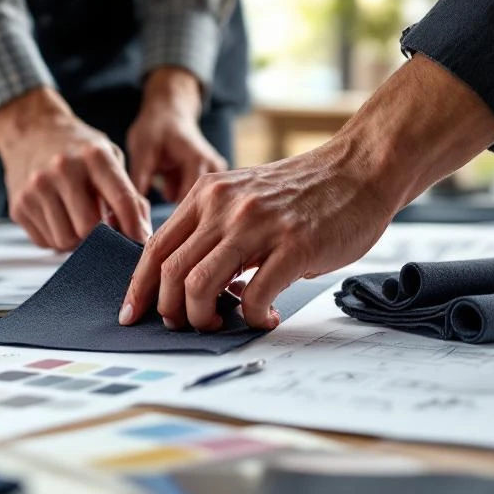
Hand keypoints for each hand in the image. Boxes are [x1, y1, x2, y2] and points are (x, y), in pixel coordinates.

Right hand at [0, 87, 150, 250]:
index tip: (139, 240)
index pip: (122, 199)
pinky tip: (57, 219)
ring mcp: (37, 188)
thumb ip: (127, 192)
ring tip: (76, 222)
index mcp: (93, 156)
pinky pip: (44, 242)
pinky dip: (55, 239)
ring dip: (76, 241)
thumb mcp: (108, 157)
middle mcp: (63, 170)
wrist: (30, 131)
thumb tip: (141, 234)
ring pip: (65, 240)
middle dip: (99, 236)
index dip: (134, 226)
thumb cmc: (77, 148)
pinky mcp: (19, 205)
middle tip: (101, 229)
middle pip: (90, 228)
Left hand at [119, 55, 493, 331]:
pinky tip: (266, 318)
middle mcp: (224, 207)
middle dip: (169, 310)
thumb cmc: (303, 192)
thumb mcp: (243, 196)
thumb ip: (213, 229)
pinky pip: (254, 296)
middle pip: (170, 272)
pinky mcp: (292, 246)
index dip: (139, 288)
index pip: (154, 248)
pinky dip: (253, 318)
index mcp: (206, 195)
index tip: (133, 314)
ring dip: (202, 317)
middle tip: (186, 324)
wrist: (360, 168)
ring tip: (220, 322)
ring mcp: (257, 225)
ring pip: (199, 285)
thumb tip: (187, 282)